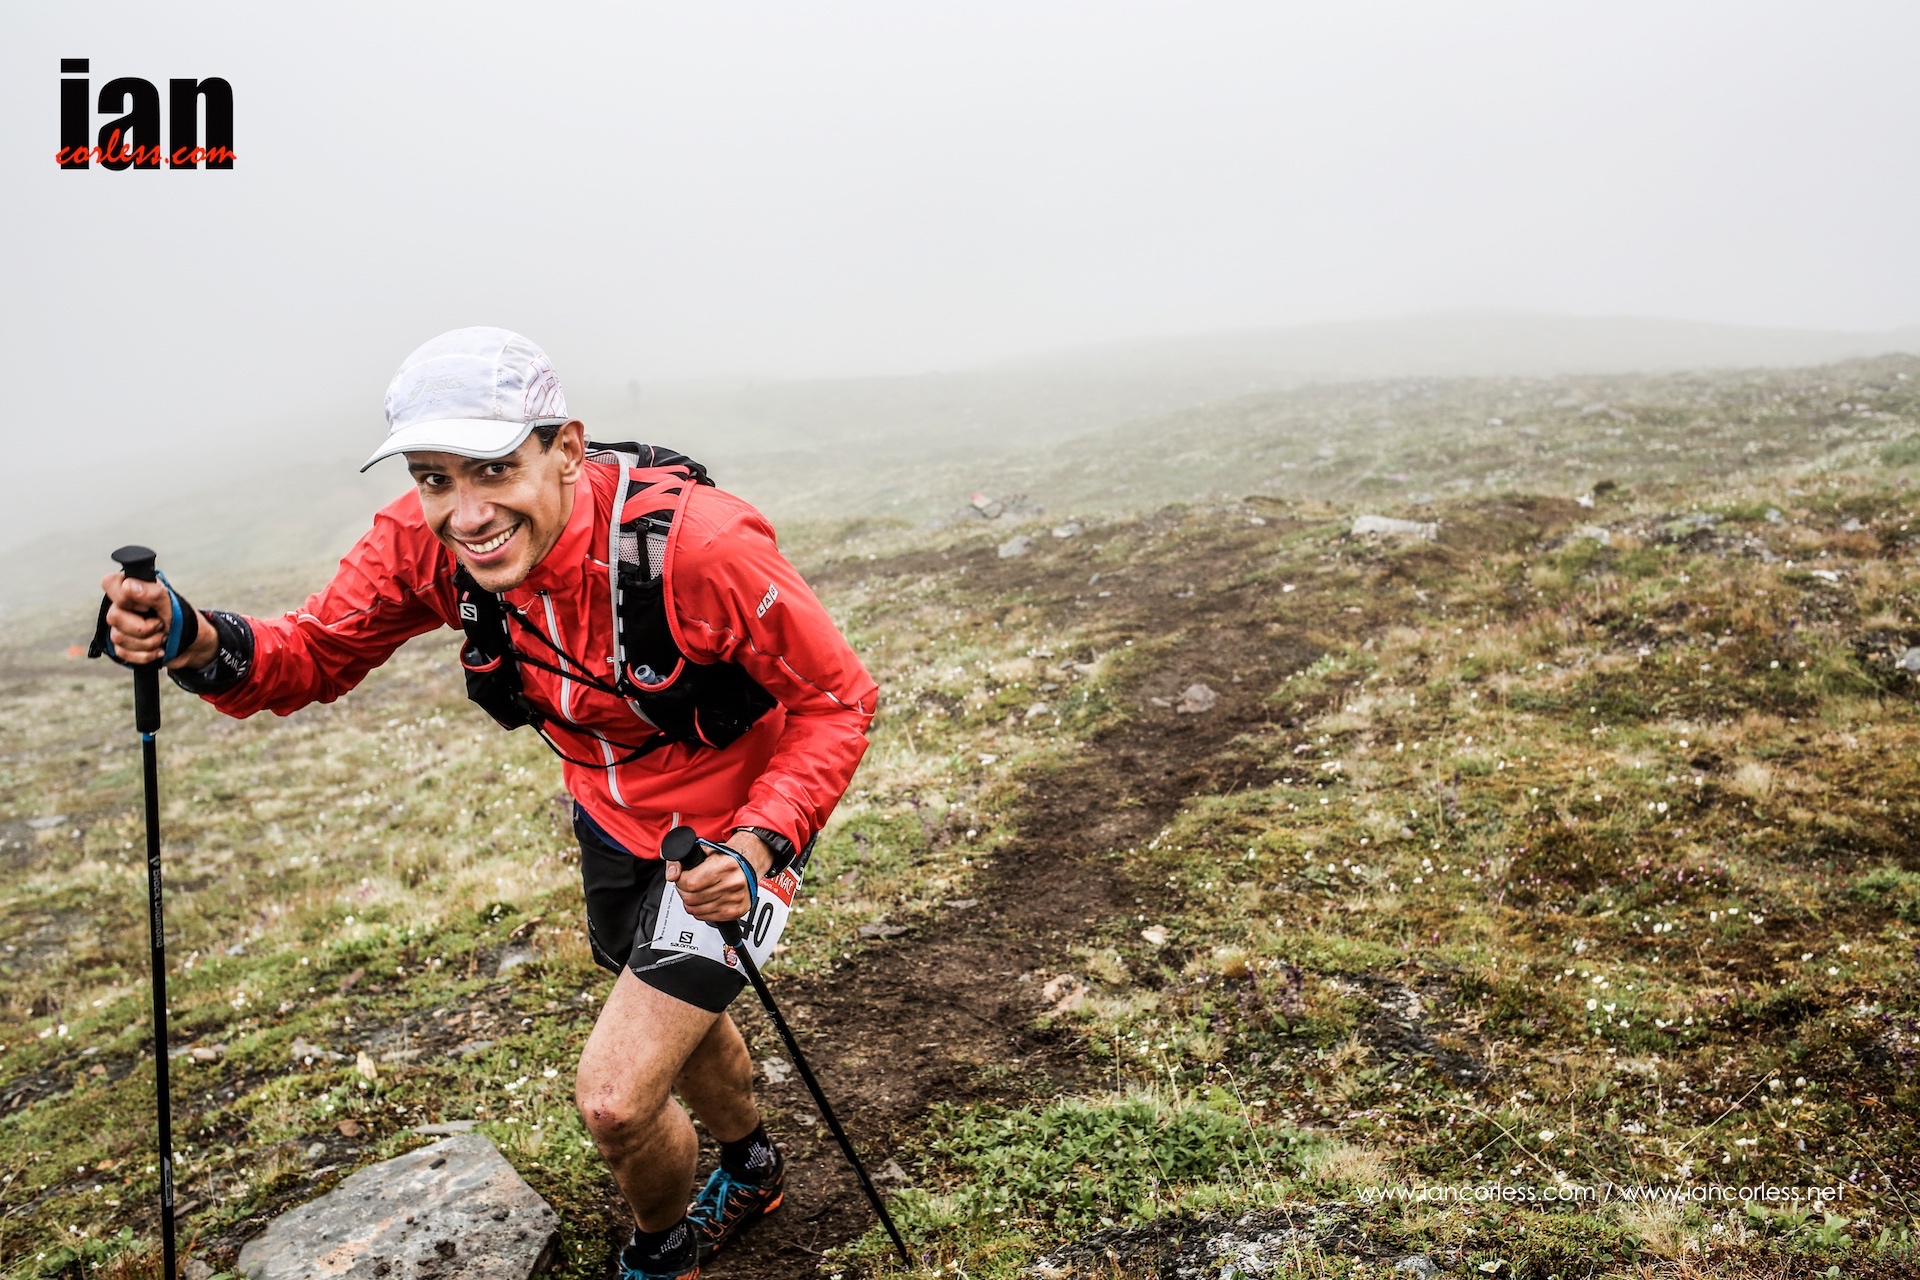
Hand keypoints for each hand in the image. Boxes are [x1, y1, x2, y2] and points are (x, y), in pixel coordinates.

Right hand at [98, 571, 217, 669]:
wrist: (195, 647)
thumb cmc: (185, 620)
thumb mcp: (173, 606)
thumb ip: (154, 594)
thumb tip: (128, 585)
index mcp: (135, 589)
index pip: (110, 583)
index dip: (124, 598)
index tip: (147, 607)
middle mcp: (124, 606)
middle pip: (113, 616)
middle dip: (143, 627)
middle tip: (161, 625)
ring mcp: (121, 626)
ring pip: (118, 637)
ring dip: (148, 642)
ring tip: (164, 637)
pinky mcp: (123, 645)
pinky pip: (122, 653)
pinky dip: (145, 655)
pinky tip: (158, 650)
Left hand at [664, 830, 772, 923]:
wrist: (748, 864)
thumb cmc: (726, 858)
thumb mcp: (704, 851)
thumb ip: (682, 860)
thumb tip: (672, 875)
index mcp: (726, 865)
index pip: (690, 882)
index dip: (680, 881)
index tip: (682, 877)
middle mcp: (733, 883)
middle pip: (691, 898)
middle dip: (684, 892)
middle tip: (688, 885)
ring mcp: (735, 899)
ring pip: (697, 910)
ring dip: (691, 903)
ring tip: (697, 892)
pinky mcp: (736, 912)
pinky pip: (707, 918)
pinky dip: (701, 911)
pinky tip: (705, 900)